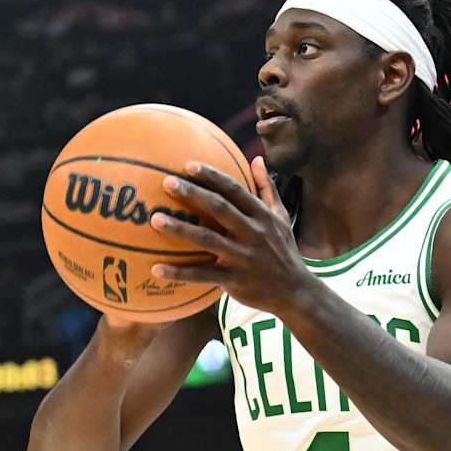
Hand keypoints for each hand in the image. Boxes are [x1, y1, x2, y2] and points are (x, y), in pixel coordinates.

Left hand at [148, 157, 309, 316]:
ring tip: (155, 220)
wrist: (296, 292)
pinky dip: (180, 273)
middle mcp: (253, 233)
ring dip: (181, 229)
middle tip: (167, 182)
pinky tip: (156, 268)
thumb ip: (267, 188)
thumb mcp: (281, 217)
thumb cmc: (284, 250)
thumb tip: (258, 158)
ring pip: (208, 239)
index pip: (235, 190)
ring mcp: (243, 257)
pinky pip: (203, 275)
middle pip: (219, 209)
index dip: (212, 176)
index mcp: (262, 216)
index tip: (189, 165)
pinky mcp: (234, 280)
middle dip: (193, 194)